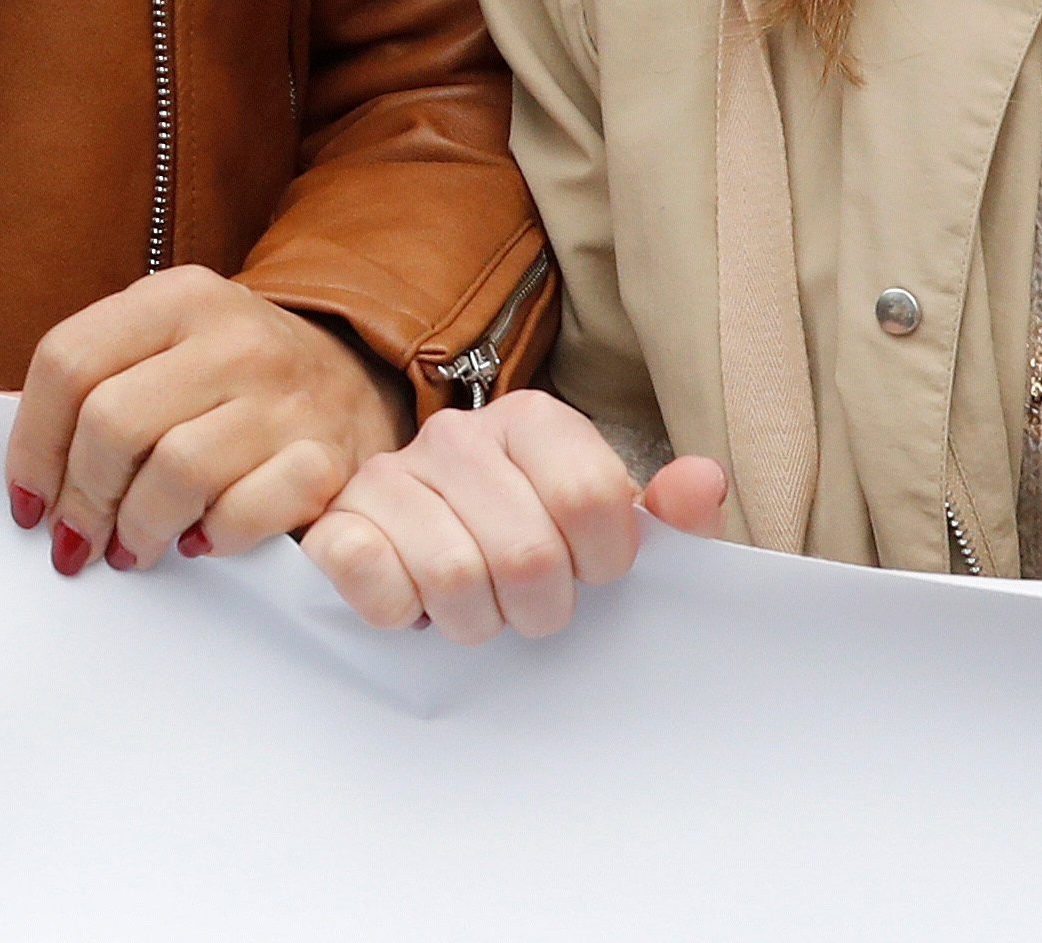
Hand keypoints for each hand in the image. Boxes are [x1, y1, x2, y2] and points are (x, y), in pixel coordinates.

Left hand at [4, 267, 408, 575]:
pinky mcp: (324, 457)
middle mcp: (231, 336)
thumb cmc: (234, 375)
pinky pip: (245, 511)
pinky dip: (212, 537)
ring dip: (137, 527)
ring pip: (174, 472)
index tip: (28, 502)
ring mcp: (283, 396)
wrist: (355, 375)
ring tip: (131, 548)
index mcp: (176, 297)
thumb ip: (101, 382)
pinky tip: (199, 541)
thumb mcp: (167, 343)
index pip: (67, 362)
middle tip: (76, 540)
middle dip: (81, 499)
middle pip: (111, 423)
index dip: (32, 445)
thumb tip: (35, 480)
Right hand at [299, 393, 730, 639]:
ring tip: (476, 609)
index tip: (591, 575)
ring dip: (475, 620)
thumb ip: (668, 516)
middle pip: (527, 552)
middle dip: (539, 608)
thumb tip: (703, 483)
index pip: (592, 498)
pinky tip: (414, 603)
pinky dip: (401, 611)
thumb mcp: (611, 532)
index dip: (603, 564)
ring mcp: (390, 473)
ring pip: (454, 576)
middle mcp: (457, 435)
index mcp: (533, 421)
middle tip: (529, 606)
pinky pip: (370, 573)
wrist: (424, 550)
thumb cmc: (536, 544)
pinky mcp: (338, 520)